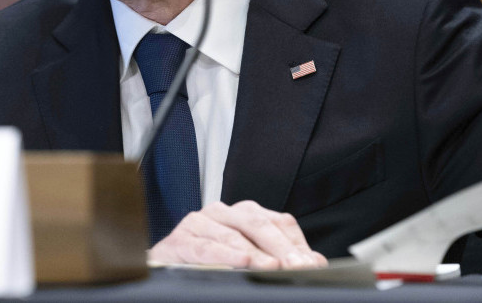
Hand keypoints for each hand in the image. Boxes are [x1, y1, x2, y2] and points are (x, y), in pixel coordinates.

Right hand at [147, 200, 327, 269]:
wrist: (166, 267)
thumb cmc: (209, 262)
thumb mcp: (248, 258)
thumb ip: (279, 257)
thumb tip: (315, 262)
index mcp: (244, 214)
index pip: (278, 222)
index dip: (296, 243)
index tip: (311, 263)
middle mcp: (223, 213)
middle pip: (258, 224)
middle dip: (280, 247)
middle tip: (296, 266)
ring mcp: (200, 223)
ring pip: (233, 234)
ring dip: (255, 253)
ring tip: (271, 267)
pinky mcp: (180, 240)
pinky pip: (204, 246)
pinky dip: (224, 255)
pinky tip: (240, 262)